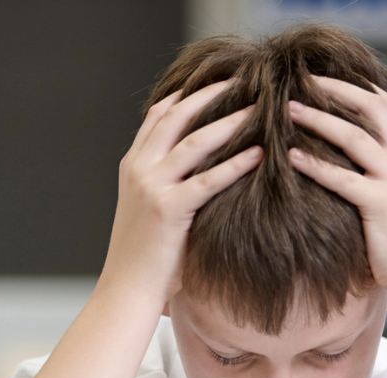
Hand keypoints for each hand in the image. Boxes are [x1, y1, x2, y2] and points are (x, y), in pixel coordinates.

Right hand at [102, 82, 262, 306]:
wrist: (127, 290)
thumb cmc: (145, 256)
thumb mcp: (147, 208)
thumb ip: (166, 181)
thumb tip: (200, 166)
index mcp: (133, 165)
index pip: (159, 114)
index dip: (189, 93)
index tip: (219, 80)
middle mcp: (138, 169)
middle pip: (177, 115)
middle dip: (212, 94)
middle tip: (244, 81)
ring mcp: (151, 187)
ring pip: (195, 141)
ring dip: (230, 121)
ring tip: (259, 108)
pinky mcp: (168, 209)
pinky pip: (208, 179)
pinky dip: (236, 163)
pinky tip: (259, 154)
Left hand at [287, 77, 386, 299]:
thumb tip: (372, 148)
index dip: (357, 87)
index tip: (327, 78)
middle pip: (372, 107)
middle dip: (336, 89)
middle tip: (303, 81)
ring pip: (354, 136)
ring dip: (318, 119)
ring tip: (289, 110)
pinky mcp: (381, 204)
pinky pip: (341, 178)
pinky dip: (314, 164)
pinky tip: (290, 156)